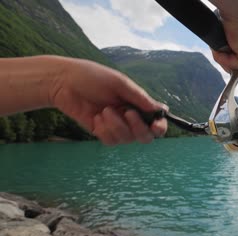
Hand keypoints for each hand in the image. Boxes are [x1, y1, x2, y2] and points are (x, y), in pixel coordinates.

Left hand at [50, 57, 167, 145]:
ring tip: (104, 110)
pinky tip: (96, 117)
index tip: (155, 125)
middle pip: (145, 137)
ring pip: (127, 139)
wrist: (63, 82)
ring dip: (116, 126)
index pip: (156, 121)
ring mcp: (116, 126)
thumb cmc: (92, 77)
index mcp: (138, 103)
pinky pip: (111, 141)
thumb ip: (139, 98)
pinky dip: (105, 130)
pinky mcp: (102, 132)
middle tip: (127, 113)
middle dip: (138, 128)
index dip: (160, 126)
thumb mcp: (119, 83)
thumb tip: (160, 110)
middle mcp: (130, 117)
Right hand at [211, 2, 237, 79]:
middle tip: (222, 57)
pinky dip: (223, 59)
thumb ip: (235, 47)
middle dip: (236, 70)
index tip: (230, 63)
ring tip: (220, 50)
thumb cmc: (233, 14)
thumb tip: (225, 60)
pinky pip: (234, 67)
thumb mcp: (235, 33)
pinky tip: (220, 47)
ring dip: (228, 64)